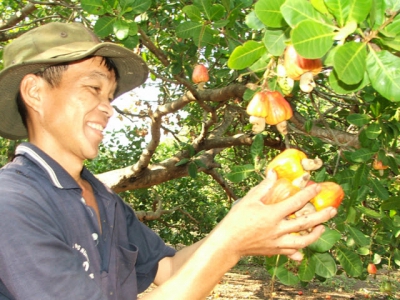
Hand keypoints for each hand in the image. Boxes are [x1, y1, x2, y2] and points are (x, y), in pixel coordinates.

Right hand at [218, 171, 336, 260]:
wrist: (228, 242)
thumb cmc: (236, 219)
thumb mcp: (248, 200)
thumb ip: (263, 187)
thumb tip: (273, 173)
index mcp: (272, 214)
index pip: (295, 202)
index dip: (308, 194)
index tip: (317, 187)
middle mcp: (278, 229)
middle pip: (305, 223)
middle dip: (322, 216)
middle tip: (333, 210)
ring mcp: (277, 242)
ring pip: (303, 241)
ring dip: (315, 235)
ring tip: (323, 228)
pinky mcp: (274, 251)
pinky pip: (291, 252)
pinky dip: (299, 251)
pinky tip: (303, 249)